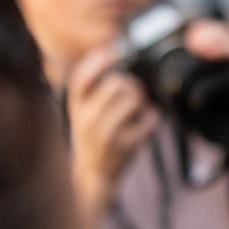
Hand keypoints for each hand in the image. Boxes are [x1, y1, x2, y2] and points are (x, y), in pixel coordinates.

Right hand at [65, 45, 157, 212]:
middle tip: (133, 95)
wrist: (92, 177)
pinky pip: (150, 119)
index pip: (83, 77)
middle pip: (117, 84)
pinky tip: (144, 125)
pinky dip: (152, 119)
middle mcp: (87, 119)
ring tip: (137, 110)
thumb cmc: (92, 139)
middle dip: (131, 86)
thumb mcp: (82, 113)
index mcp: (76, 107)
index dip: (101, 59)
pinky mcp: (126, 147)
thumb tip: (117, 57)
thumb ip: (94, 90)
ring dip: (142, 102)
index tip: (117, 51)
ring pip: (134, 99)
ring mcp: (107, 134)